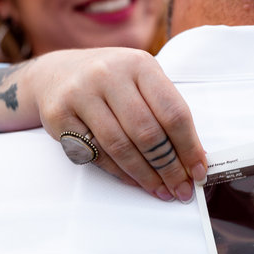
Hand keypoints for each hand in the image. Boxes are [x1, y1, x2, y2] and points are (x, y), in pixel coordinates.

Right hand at [27, 48, 206, 203]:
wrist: (55, 73)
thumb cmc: (109, 81)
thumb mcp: (139, 78)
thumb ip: (164, 109)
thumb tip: (194, 155)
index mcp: (139, 63)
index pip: (172, 111)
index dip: (189, 146)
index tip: (199, 171)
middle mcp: (109, 74)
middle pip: (147, 132)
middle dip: (169, 167)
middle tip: (181, 189)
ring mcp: (80, 94)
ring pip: (121, 146)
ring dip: (145, 175)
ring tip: (161, 190)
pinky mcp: (59, 116)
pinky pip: (96, 153)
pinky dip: (119, 172)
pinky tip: (135, 181)